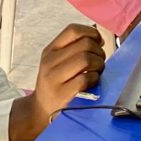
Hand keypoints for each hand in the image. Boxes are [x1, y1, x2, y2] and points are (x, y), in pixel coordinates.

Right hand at [8, 24, 104, 140]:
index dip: (91, 33)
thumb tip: (99, 39)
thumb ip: (73, 49)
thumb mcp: (56, 62)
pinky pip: (86, 78)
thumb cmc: (55, 84)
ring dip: (99, 64)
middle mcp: (49, 61)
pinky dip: (95, 78)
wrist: (41, 110)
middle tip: (99, 61)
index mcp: (50, 50)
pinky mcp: (62, 94)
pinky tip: (92, 82)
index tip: (98, 43)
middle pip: (85, 44)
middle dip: (99, 51)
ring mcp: (54, 78)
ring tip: (97, 71)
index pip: (73, 30)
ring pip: (86, 58)